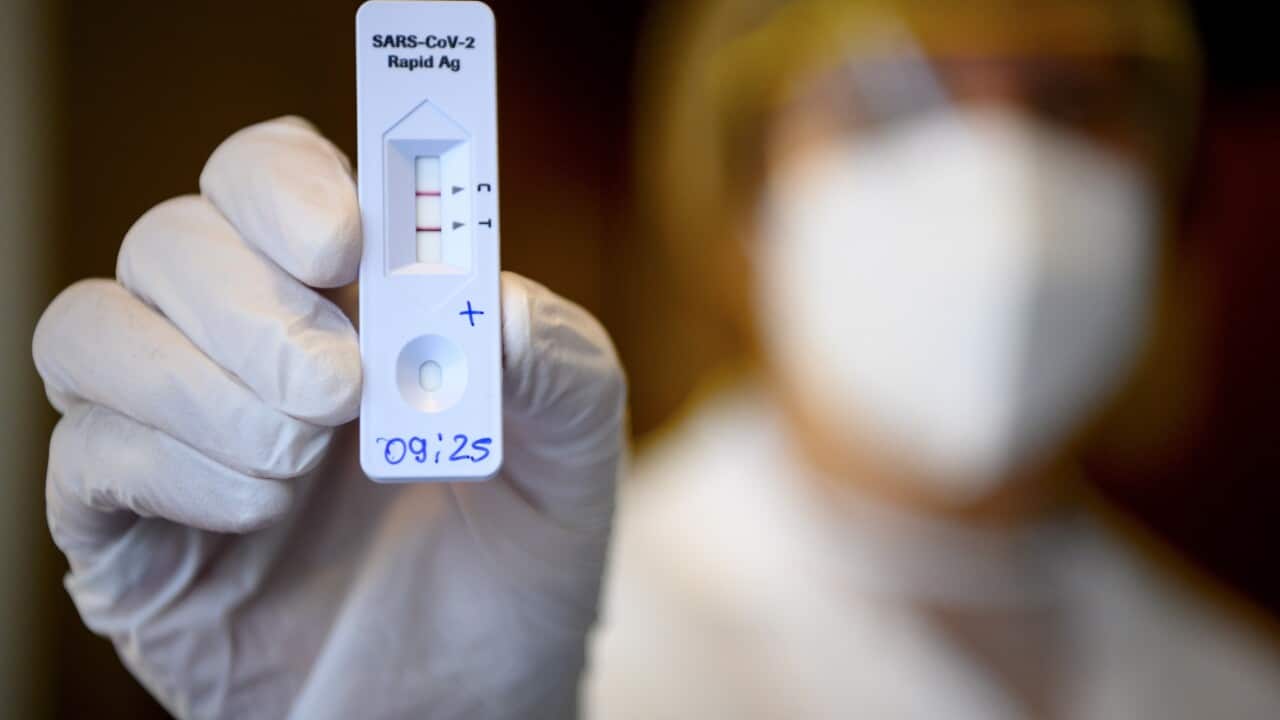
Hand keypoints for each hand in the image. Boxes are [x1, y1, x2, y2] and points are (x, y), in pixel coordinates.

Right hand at [33, 117, 624, 719]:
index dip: (285, 184)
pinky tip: (258, 511)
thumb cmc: (517, 561)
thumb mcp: (575, 453)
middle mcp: (244, 346)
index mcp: (347, 300)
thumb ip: (555, 358)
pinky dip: (167, 467)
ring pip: (89, 329)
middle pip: (171, 239)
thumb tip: (487, 295)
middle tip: (340, 384)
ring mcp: (174, 433)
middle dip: (248, 302)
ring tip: (305, 455)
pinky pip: (81, 456)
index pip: (265, 176)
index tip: (345, 243)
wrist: (476, 700)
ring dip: (200, 386)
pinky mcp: (126, 531)